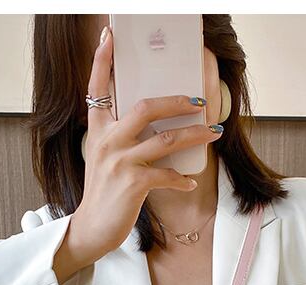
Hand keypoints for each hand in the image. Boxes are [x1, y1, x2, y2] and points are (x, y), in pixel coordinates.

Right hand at [71, 24, 222, 259]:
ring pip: (165, 140)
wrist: (92, 228)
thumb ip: (122, 140)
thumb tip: (155, 128)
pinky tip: (190, 182)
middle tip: (199, 102)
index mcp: (98, 131)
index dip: (103, 61)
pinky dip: (182, 179)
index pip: (96, 88)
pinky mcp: (132, 184)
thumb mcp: (105, 160)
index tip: (110, 36)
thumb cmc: (104, 194)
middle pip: (145, 107)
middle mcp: (107, 141)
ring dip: (194, 136)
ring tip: (212, 133)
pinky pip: (166, 174)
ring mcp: (119, 162)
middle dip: (177, 102)